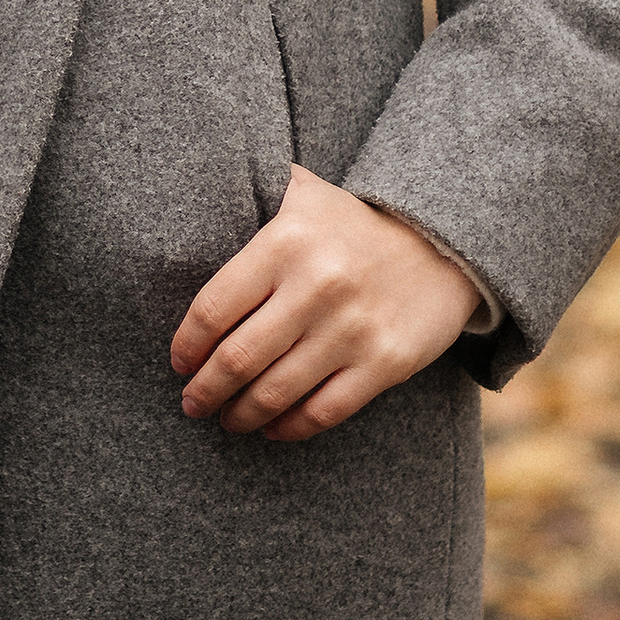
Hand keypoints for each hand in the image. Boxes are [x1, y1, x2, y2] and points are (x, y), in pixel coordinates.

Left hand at [169, 168, 480, 443]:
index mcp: (286, 241)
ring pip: (276, 391)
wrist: (440, 243)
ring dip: (241, 414)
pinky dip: (289, 428)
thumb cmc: (351, 224)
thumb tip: (192, 195)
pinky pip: (323, 411)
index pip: (214, 306)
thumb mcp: (303, 193)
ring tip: (226, 419)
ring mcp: (352, 329)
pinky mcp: (384, 364)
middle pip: (239, 357)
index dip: (188, 344)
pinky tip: (272, 428)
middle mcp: (317, 286)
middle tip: (192, 403)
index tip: (179, 362)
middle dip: (206, 389)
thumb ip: (253, 191)